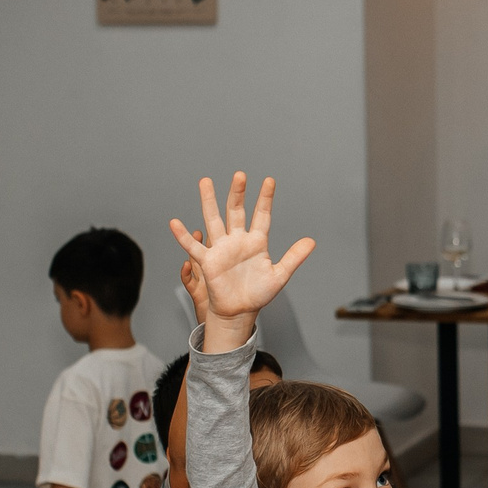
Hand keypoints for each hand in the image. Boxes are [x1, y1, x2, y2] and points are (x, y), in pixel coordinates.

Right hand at [168, 172, 315, 325]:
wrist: (240, 311)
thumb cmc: (258, 294)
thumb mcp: (280, 275)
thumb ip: (294, 257)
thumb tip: (312, 241)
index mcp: (256, 242)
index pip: (262, 215)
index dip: (265, 198)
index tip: (269, 181)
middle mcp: (237, 240)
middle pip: (236, 211)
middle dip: (237, 193)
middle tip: (240, 175)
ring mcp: (222, 248)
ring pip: (214, 219)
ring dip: (209, 201)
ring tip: (205, 182)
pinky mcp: (208, 261)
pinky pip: (194, 247)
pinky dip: (184, 236)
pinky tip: (175, 223)